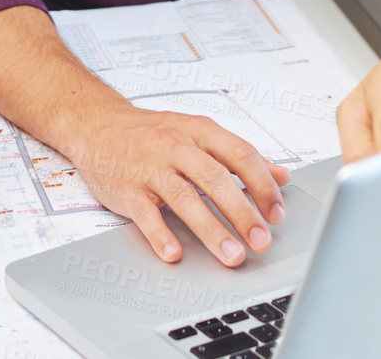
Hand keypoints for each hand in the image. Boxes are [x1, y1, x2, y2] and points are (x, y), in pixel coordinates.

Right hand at [62, 105, 290, 267]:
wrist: (98, 125)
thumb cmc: (153, 133)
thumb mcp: (199, 133)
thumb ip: (239, 155)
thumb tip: (282, 175)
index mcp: (199, 131)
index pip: (239, 155)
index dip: (261, 184)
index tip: (277, 213)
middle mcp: (176, 146)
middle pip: (214, 179)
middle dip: (242, 212)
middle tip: (261, 241)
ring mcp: (150, 167)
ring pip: (184, 198)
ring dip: (211, 229)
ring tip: (231, 255)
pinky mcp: (127, 189)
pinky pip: (145, 214)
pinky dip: (160, 235)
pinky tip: (174, 253)